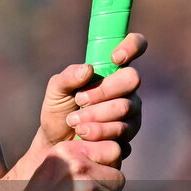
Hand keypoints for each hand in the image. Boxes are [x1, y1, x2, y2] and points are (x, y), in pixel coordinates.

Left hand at [11, 34, 145, 178]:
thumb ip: (68, 77)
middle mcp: (126, 89)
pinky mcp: (129, 135)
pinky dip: (99, 133)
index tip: (114, 58)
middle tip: (80, 99)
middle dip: (104, 90)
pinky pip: (123, 131)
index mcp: (111, 70)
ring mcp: (131, 112)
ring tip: (74, 122)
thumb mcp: (55, 91)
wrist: (56, 145)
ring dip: (96, 115)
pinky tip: (83, 135)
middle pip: (132, 79)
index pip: (135, 46)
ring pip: (126, 107)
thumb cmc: (58, 111)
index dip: (131, 46)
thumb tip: (88, 69)